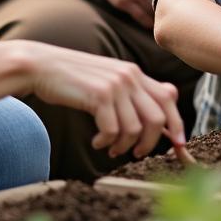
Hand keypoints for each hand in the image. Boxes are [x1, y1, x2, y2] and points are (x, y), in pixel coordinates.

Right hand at [22, 43, 185, 157]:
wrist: (42, 66)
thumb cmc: (75, 78)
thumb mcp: (109, 80)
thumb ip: (135, 91)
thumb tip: (168, 102)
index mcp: (135, 72)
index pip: (169, 98)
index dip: (178, 124)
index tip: (179, 145)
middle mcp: (129, 76)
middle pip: (157, 119)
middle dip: (149, 143)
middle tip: (135, 153)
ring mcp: (115, 85)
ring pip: (135, 129)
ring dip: (123, 146)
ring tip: (110, 148)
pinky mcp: (99, 95)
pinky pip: (113, 131)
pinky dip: (105, 142)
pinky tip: (95, 141)